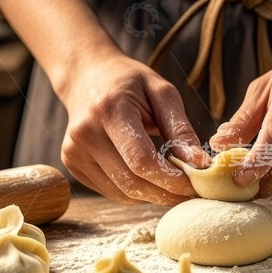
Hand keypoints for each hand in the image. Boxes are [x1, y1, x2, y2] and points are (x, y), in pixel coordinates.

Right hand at [58, 52, 209, 204]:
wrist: (86, 76)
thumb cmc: (130, 82)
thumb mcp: (161, 93)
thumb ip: (180, 128)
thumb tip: (199, 163)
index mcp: (108, 110)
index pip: (141, 160)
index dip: (171, 179)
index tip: (195, 184)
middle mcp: (85, 134)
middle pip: (132, 182)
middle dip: (167, 193)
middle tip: (191, 192)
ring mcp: (74, 152)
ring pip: (123, 193)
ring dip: (154, 195)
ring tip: (174, 185)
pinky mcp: (73, 165)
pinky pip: (112, 192)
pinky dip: (137, 192)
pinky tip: (150, 179)